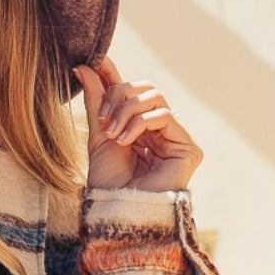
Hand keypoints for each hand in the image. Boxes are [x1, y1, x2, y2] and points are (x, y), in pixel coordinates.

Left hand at [75, 57, 202, 192]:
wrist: (116, 212)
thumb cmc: (107, 183)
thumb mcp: (98, 136)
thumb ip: (96, 101)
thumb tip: (85, 66)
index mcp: (138, 128)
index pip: (130, 93)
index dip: (114, 75)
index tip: (95, 61)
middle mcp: (159, 131)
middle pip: (144, 89)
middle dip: (119, 96)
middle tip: (103, 117)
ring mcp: (175, 139)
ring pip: (155, 97)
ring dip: (128, 110)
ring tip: (113, 133)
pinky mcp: (188, 149)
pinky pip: (164, 115)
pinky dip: (140, 123)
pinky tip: (125, 141)